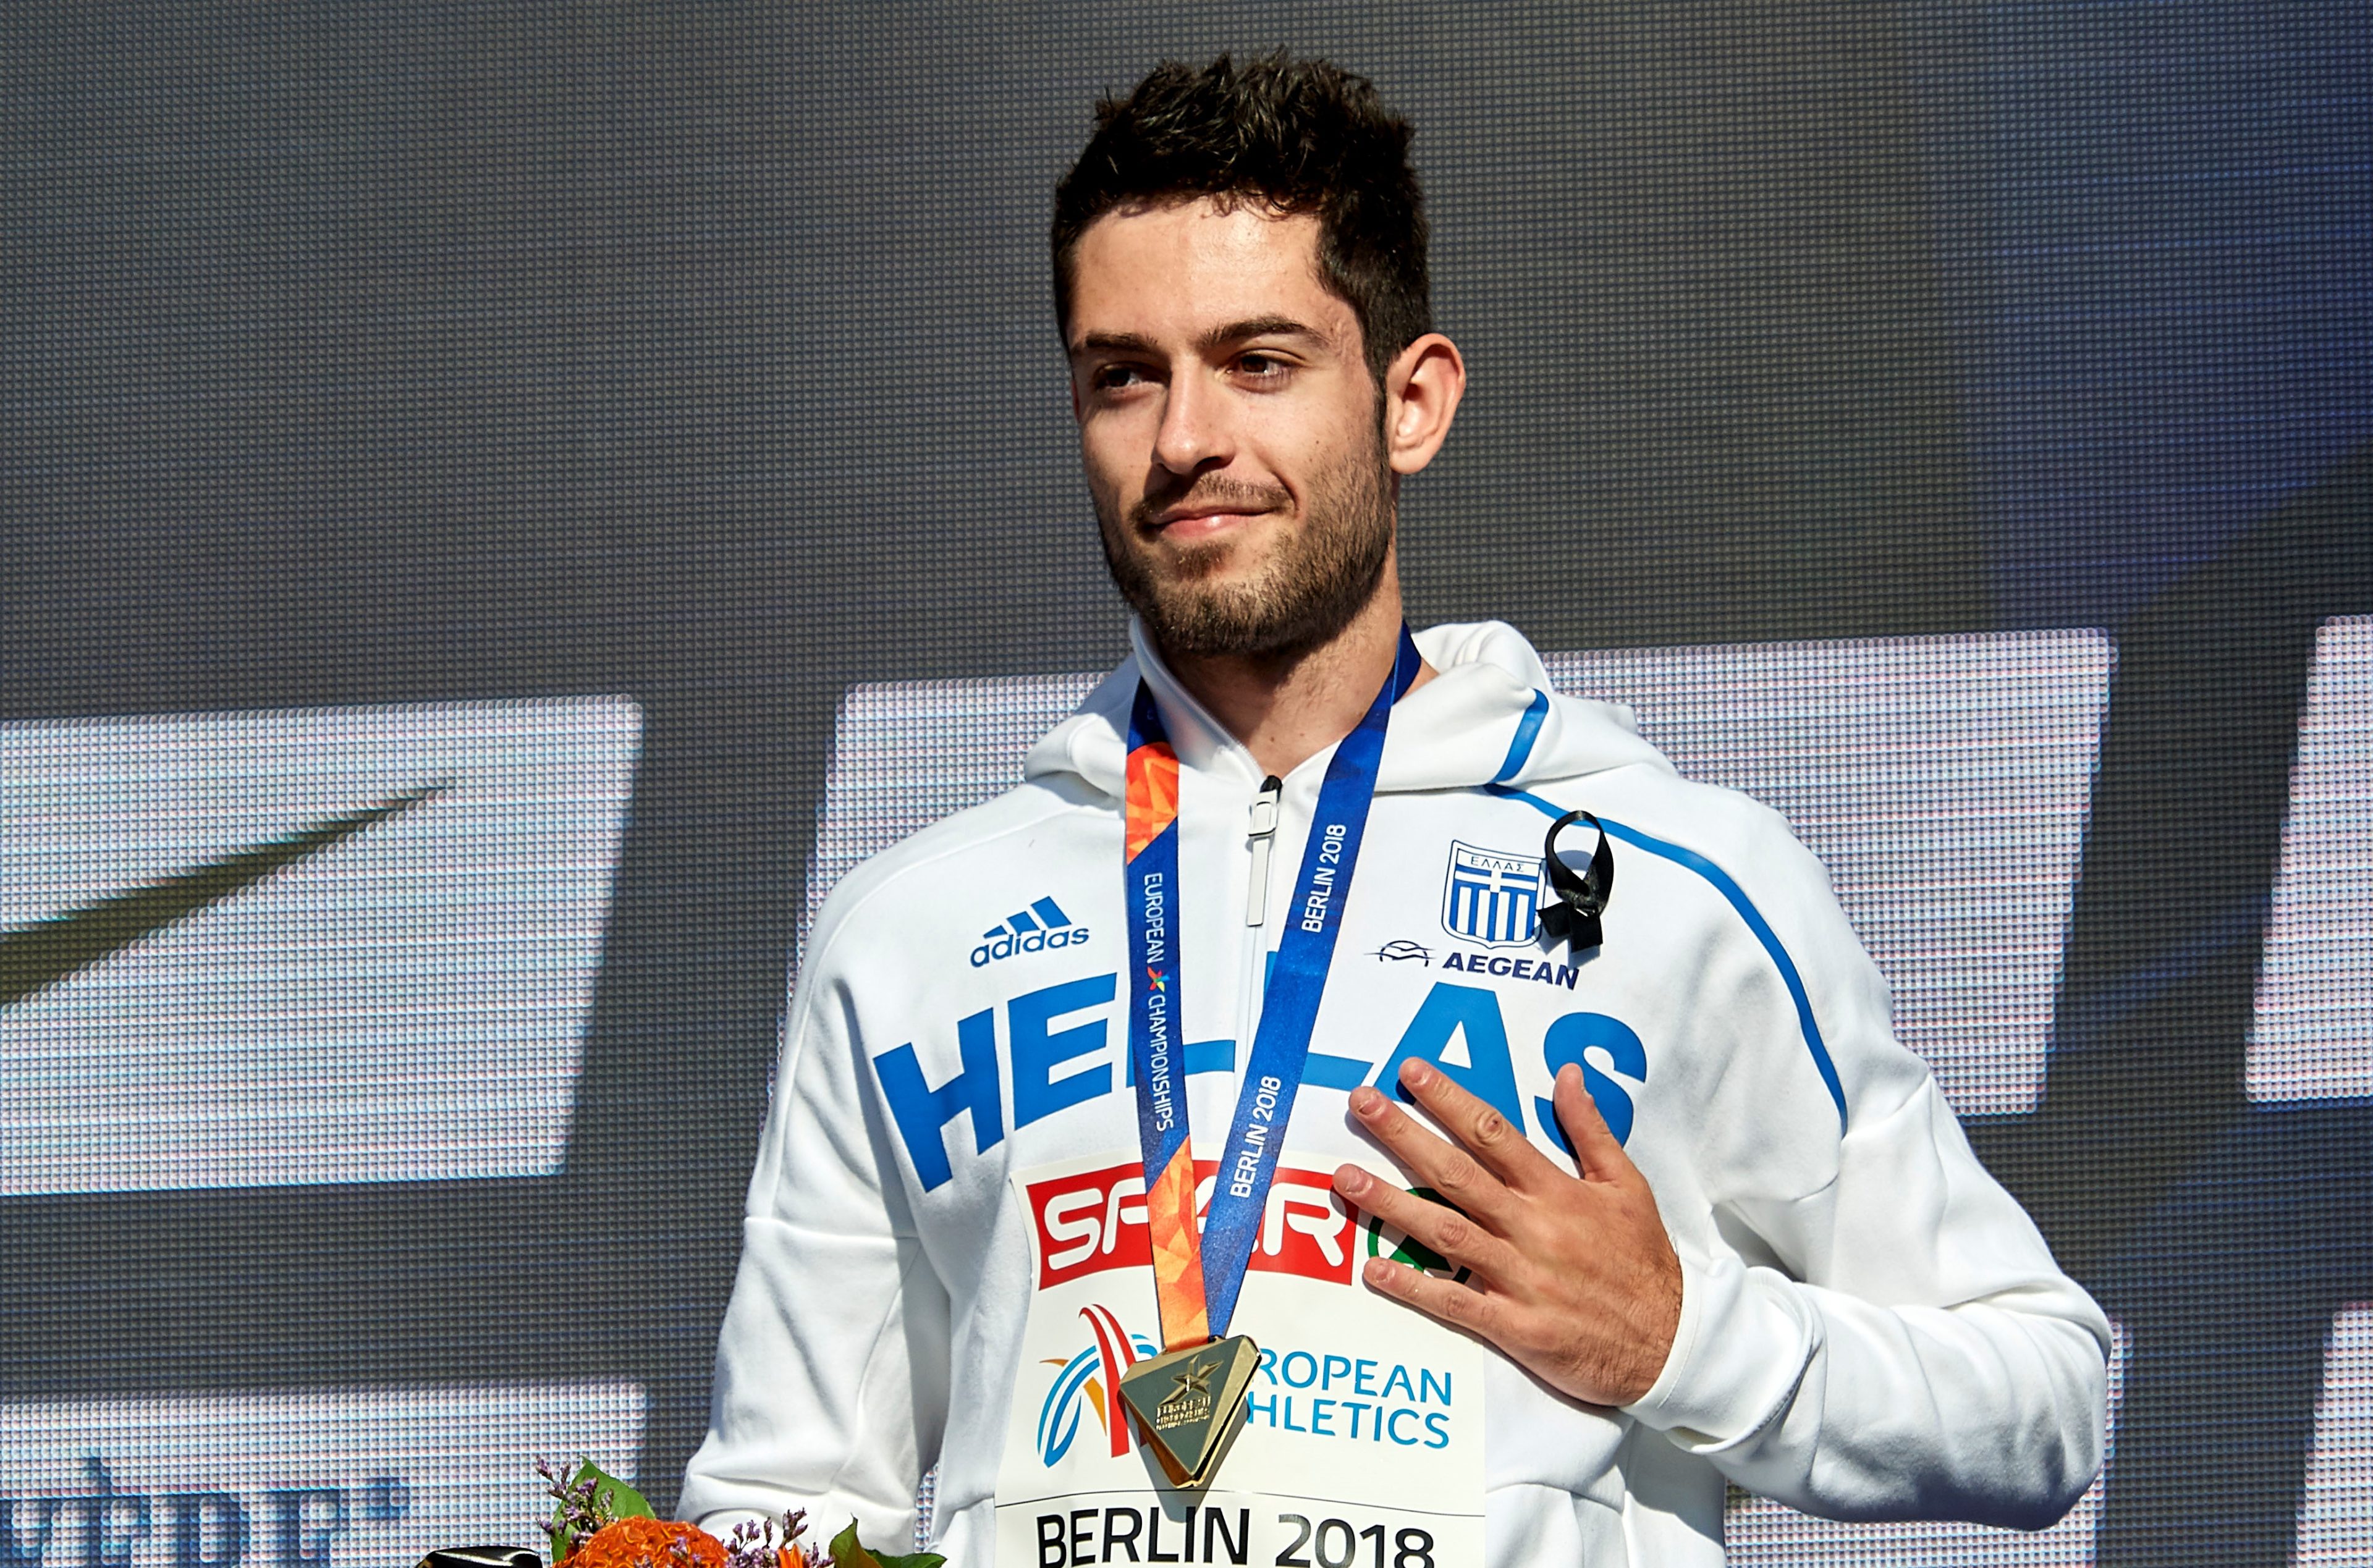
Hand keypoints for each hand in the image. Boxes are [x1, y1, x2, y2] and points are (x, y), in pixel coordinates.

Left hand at [1332, 1058, 1682, 1406]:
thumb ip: (1591, 1129)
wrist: (1671, 1343)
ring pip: (1446, 1233)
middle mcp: (1534, 1228)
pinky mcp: (1517, 1327)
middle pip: (1457, 1173)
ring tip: (1345, 1178)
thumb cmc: (1644, 1260)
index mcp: (1558, 1191)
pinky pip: (1457, 1304)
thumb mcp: (1628, 1186)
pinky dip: (1414, 1287)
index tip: (1411, 1072)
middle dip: (1404, 1134)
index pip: (1494, 1133)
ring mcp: (1522, 1278)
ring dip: (1392, 1204)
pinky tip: (1374, 1269)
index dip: (1449, 1100)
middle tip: (1361, 1103)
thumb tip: (1567, 1073)